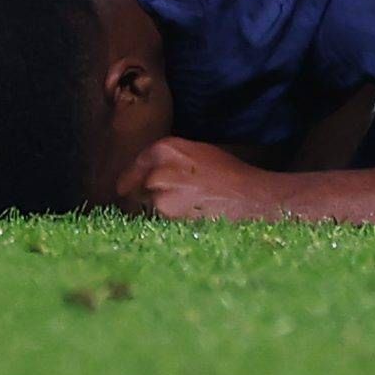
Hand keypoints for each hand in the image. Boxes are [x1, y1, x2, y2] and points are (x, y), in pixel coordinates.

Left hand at [121, 138, 286, 222]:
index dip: (131, 179)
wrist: (250, 197)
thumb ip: (170, 160)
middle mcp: (157, 169)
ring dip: (155, 213)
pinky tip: (185, 222)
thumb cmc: (229, 174)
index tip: (124, 189)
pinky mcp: (168, 220)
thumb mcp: (197, 153)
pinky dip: (165, 226)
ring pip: (146, 208)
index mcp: (164, 149)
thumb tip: (151, 173)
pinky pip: (158, 224)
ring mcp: (160, 196)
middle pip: (135, 188)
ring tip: (181, 214)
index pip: (135, 166)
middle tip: (162, 206)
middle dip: (143, 198)